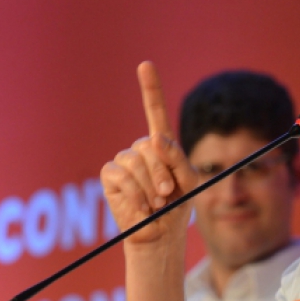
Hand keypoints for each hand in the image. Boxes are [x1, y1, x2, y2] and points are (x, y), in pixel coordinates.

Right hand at [101, 62, 197, 244]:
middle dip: (162, 173)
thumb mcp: (189, 181)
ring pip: (137, 163)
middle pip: (151, 146)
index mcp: (161, 145)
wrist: (160, 234)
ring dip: (150, 187)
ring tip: (156, 204)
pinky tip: (142, 208)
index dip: (150, 88)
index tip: (145, 65)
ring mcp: (123, 161)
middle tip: (167, 195)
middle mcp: (141, 148)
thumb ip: (178, 158)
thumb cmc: (176, 206)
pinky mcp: (110, 175)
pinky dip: (136, 194)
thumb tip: (155, 138)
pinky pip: (122, 176)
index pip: (155, 111)